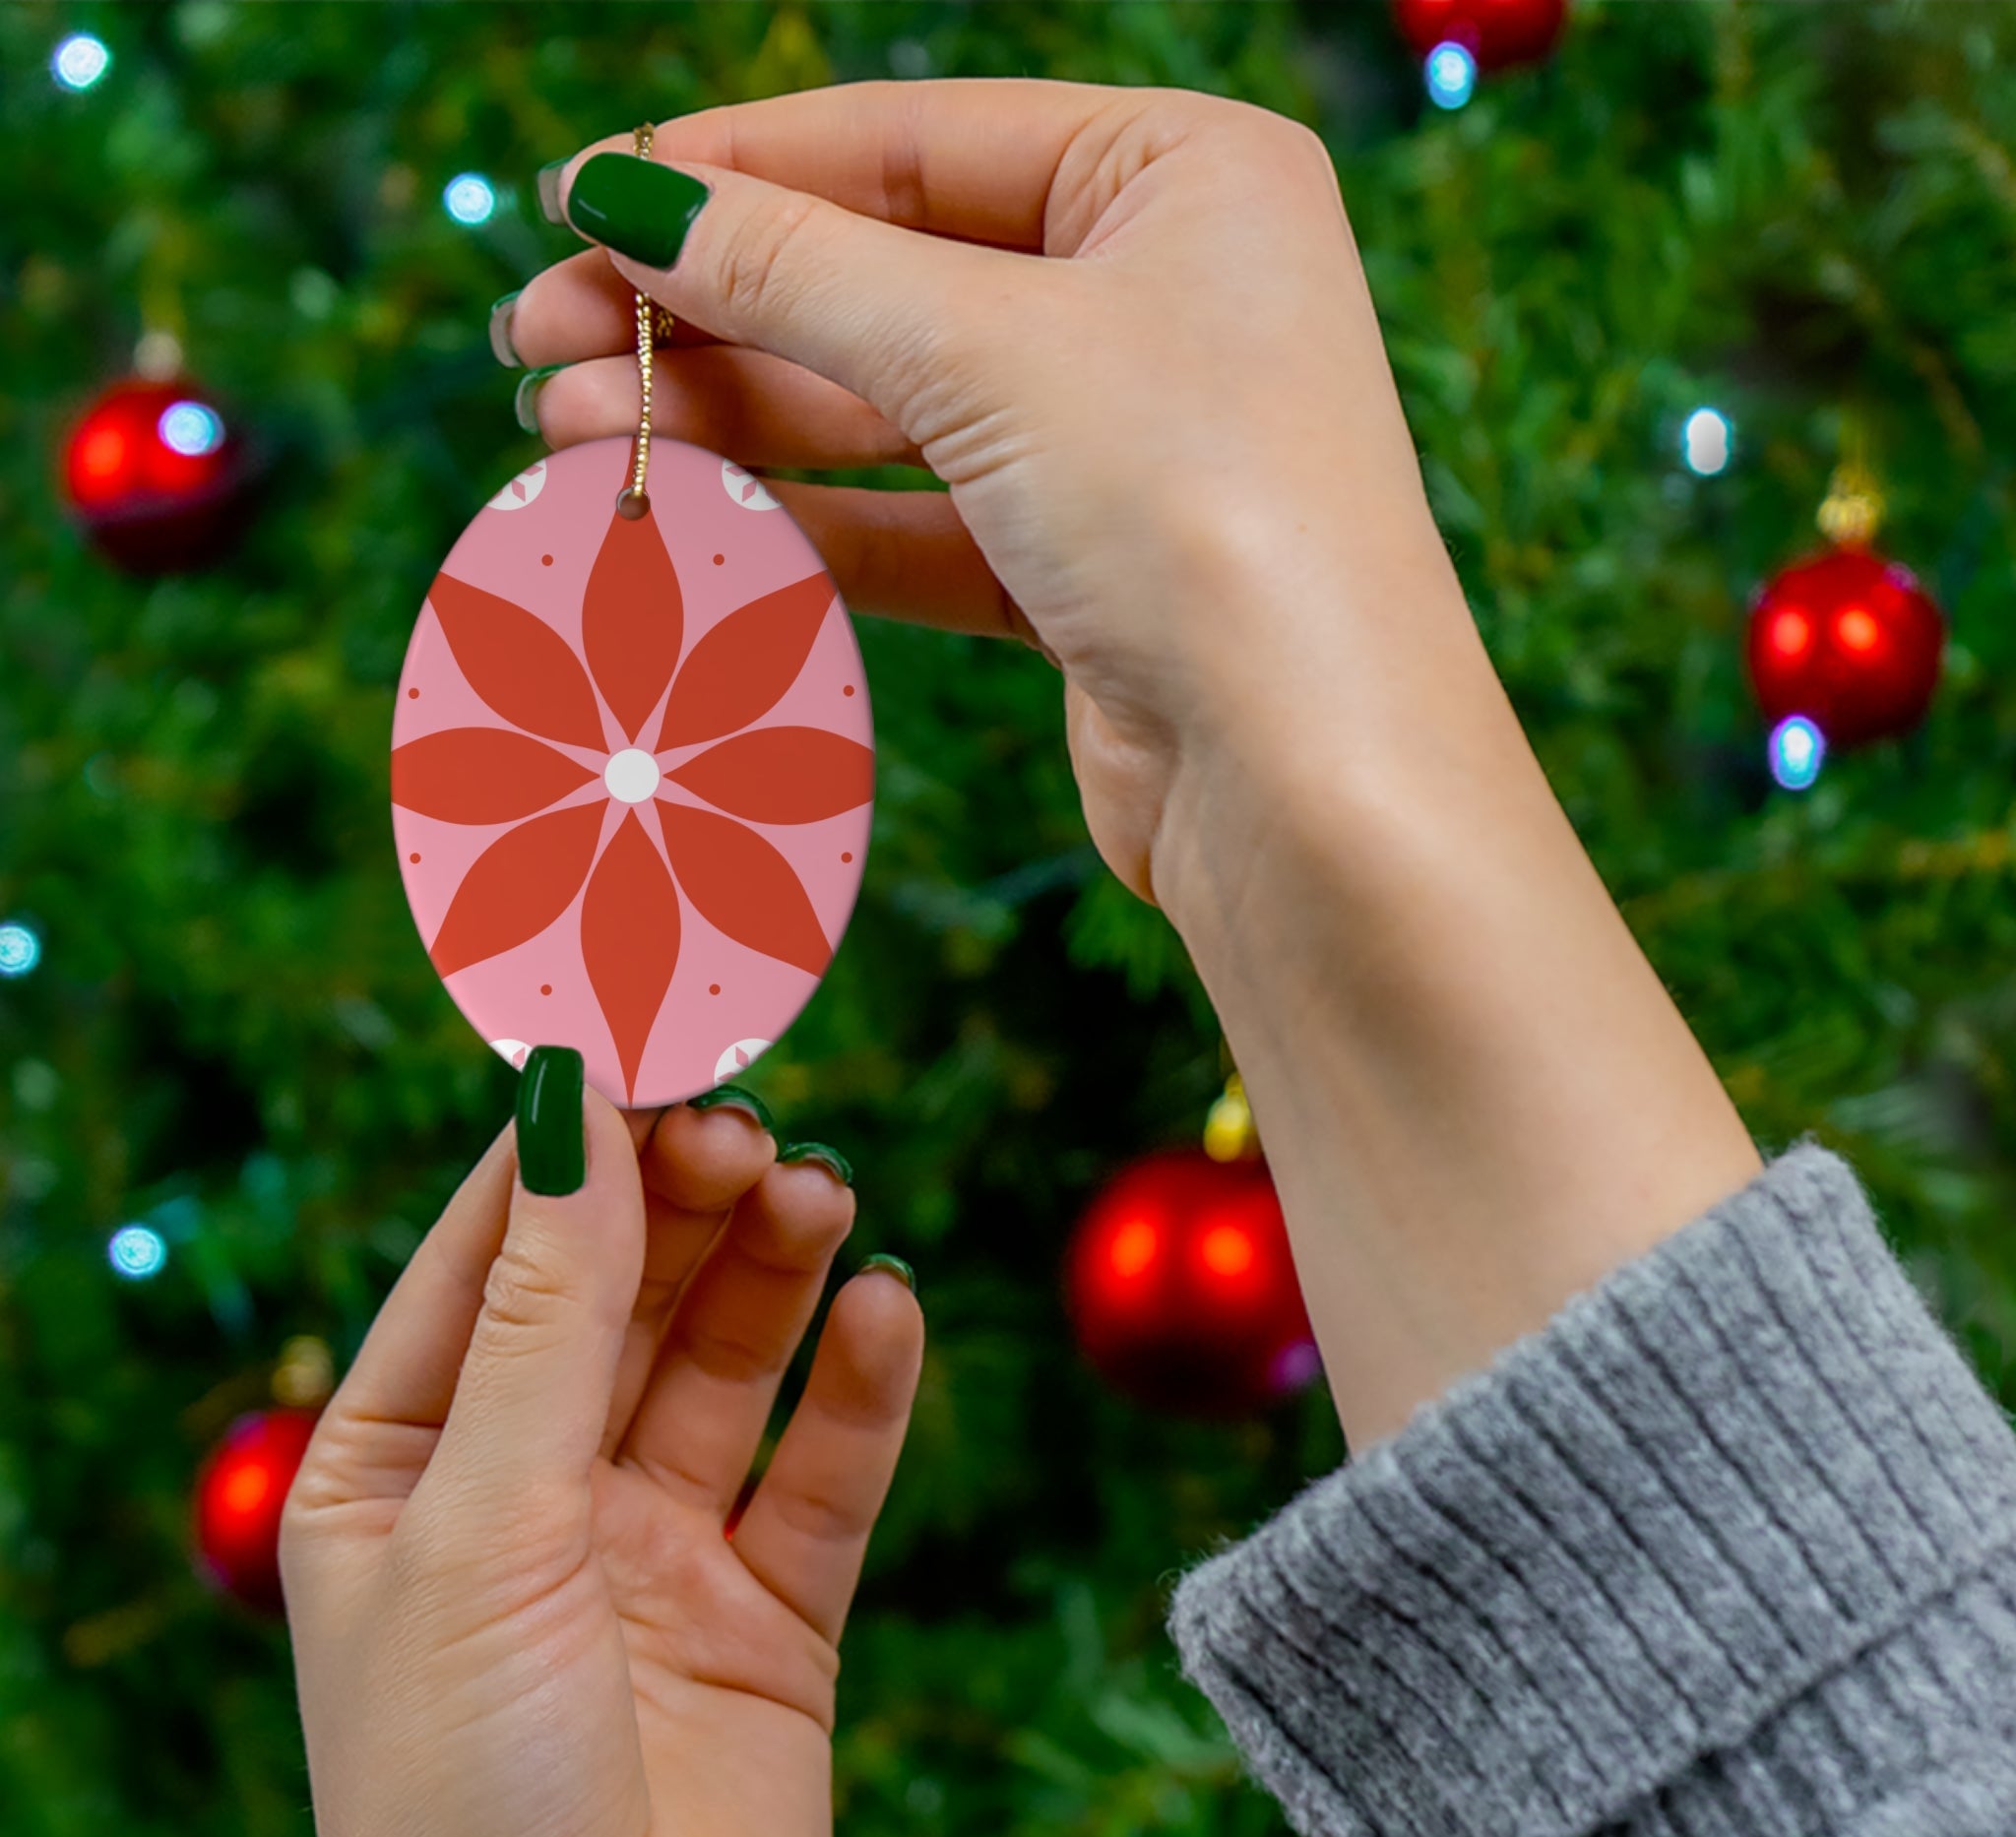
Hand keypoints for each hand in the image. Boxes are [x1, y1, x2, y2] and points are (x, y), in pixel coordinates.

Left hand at [281, 1088, 921, 1836]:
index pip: (491, 1256)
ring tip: (822, 1196)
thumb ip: (546, 1313)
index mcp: (404, 1468)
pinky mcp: (770, 1618)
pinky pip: (824, 1473)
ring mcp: (654, 1554)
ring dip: (775, 1271)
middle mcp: (530, 1496)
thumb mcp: (484, 1524)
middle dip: (684, 1202)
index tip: (648, 1033)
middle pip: (623, 1293)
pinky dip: (861, 1388)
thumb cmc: (463, 1802)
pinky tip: (886, 1312)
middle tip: (751, 1125)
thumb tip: (569, 1100)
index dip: (569, 1145)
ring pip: (727, 1364)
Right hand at [505, 79, 1450, 914]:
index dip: (735, 168)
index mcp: (1183, 175)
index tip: (580, 197)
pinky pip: (921, 522)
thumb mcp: (984, 351)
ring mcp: (1127, 443)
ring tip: (567, 429)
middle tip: (536, 337)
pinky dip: (806, 520)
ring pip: (891, 408)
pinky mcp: (1090, 575)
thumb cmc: (1199, 511)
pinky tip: (685, 513)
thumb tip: (625, 196)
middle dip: (709, 308)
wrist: (1309, 784)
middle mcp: (1164, 296)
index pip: (914, 140)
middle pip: (887, 276)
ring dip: (732, 419)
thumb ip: (795, 270)